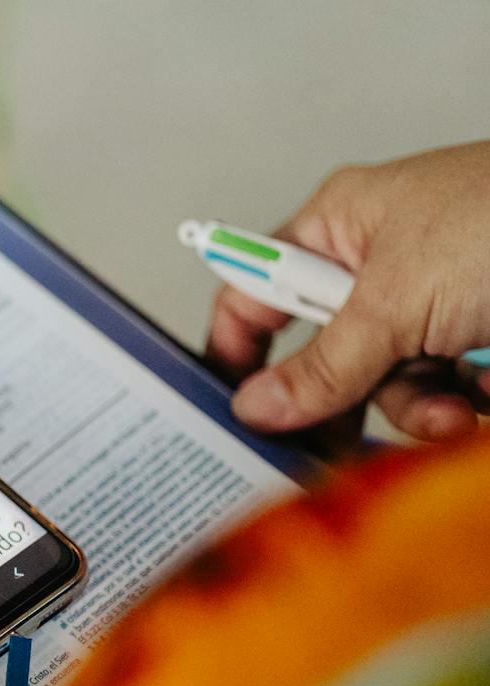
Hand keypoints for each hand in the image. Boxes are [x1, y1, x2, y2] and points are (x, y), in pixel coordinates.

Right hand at [206, 140, 489, 442]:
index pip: (254, 290)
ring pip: (386, 385)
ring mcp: (431, 304)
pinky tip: (484, 396)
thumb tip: (256, 405)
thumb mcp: (397, 301)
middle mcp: (380, 265)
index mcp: (341, 227)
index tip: (231, 407)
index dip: (237, 349)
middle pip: (322, 356)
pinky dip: (460, 405)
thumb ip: (321, 364)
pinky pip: (441, 392)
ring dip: (417, 409)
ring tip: (453, 412)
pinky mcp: (474, 338)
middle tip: (328, 449)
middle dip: (344, 399)